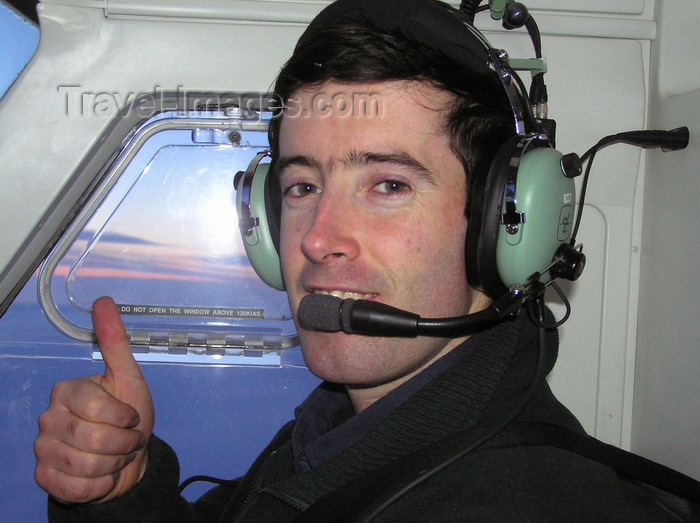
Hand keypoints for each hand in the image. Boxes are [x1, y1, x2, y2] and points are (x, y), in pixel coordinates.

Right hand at [34, 296, 154, 503]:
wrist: (127, 457)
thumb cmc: (128, 416)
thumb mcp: (128, 377)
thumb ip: (115, 341)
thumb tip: (103, 301)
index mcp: (67, 391)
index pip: (96, 408)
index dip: (123, 417)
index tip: (131, 417)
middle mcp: (49, 418)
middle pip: (93, 438)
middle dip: (123, 442)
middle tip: (127, 439)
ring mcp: (44, 449)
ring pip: (86, 465)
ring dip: (113, 463)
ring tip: (115, 453)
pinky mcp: (47, 477)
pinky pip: (77, 487)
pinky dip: (100, 484)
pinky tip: (103, 473)